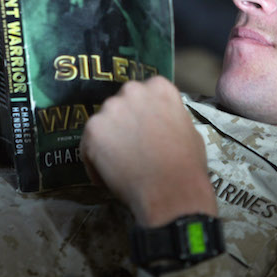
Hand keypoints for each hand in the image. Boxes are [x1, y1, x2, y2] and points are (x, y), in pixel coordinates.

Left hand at [80, 76, 216, 226]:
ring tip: (119, 165)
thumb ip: (168, 116)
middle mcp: (133, 90)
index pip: (145, 93)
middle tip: (131, 146)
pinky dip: (94, 162)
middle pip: (121, 104)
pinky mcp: (93, 130)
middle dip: (124, 123)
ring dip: (108, 141)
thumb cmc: (187, 163)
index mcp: (159, 87)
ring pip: (103, 124)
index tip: (146, 129)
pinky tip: (108, 178)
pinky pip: (88, 146)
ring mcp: (110, 108)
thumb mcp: (188, 128)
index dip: (143, 114)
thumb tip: (159, 123)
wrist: (171, 189)